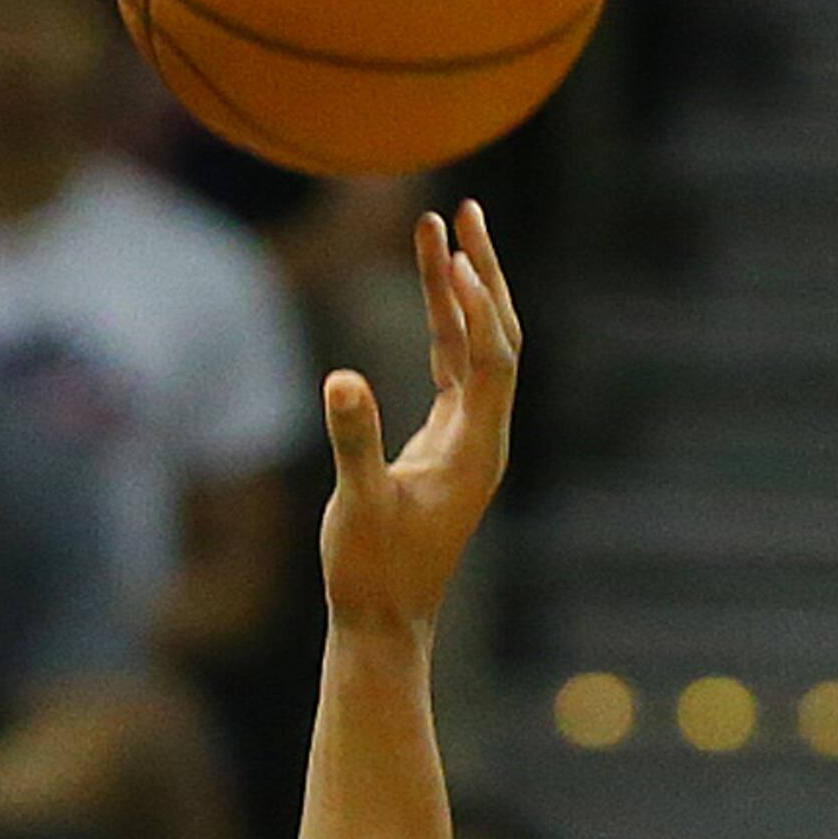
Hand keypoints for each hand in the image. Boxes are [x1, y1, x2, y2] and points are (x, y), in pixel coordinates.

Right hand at [318, 201, 518, 638]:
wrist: (384, 626)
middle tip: (463, 212)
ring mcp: (469, 441)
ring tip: (443, 234)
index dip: (470, 301)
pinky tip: (432, 297)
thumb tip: (339, 379)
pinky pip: (456, 372)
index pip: (488, 355)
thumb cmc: (370, 574)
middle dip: (482, 273)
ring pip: (478, 349)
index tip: (449, 248)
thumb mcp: (355, 507)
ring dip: (463, 293)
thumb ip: (353, 440)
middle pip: (498, 336)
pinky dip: (445, 329)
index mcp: (476, 449)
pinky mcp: (447, 448)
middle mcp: (484, 438)